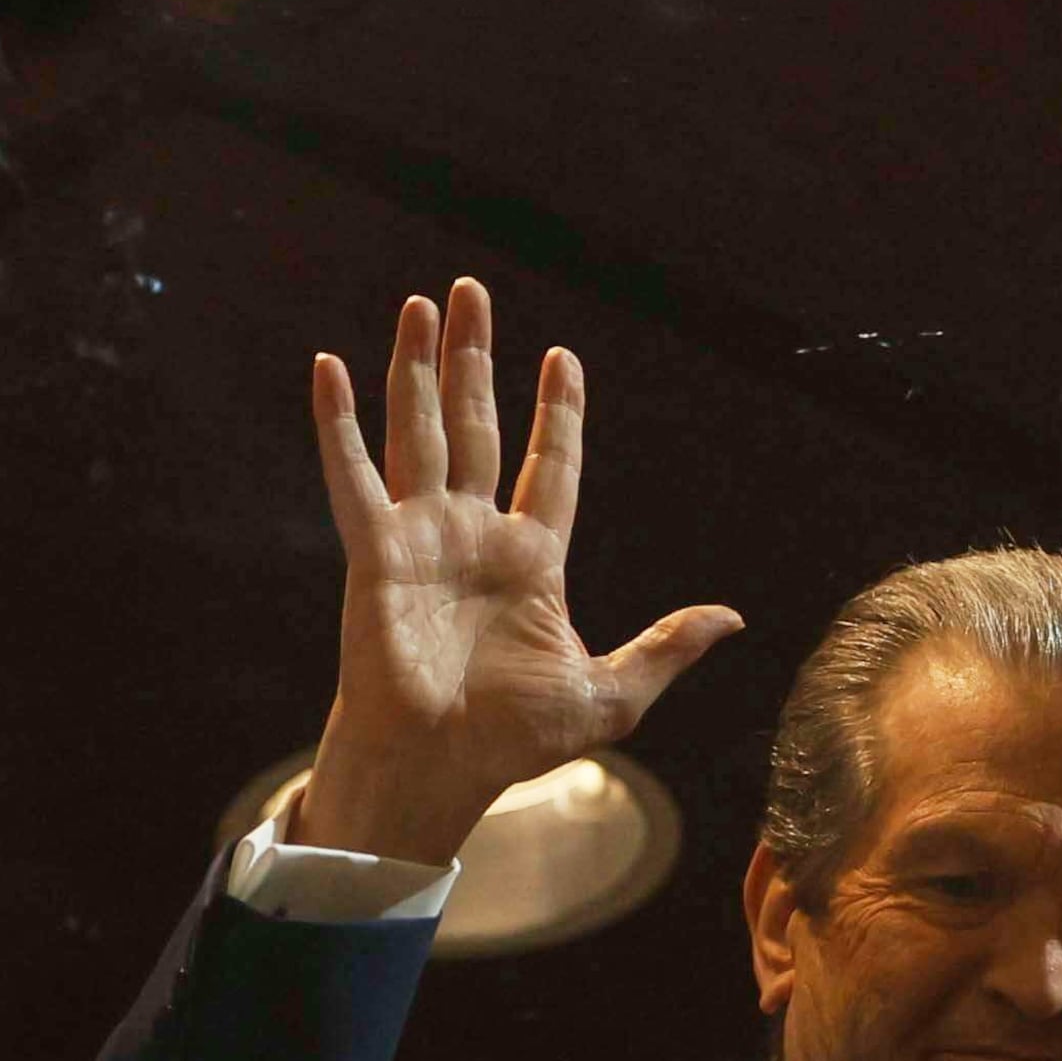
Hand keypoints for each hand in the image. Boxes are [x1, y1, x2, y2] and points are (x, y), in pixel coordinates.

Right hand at [294, 281, 740, 865]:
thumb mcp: (611, 694)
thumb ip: (666, 647)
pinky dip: (338, 423)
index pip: (548, 465)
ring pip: (419, 430)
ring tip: (424, 303)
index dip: (556, 412)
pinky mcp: (375, 553)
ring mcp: (421, 538)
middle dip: (475, 359)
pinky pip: (353, 475)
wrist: (441, 771)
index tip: (562, 357)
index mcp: (532, 560)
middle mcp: (473, 536)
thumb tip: (733, 617)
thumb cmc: (514, 744)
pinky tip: (329, 366)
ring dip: (418, 366)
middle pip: (475, 425)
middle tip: (473, 289)